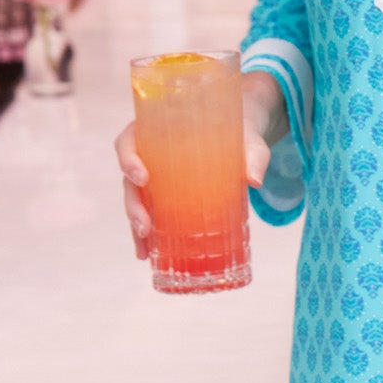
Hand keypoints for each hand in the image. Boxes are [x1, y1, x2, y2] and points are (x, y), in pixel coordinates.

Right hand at [112, 69, 287, 261]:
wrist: (244, 137)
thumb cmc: (240, 133)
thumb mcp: (249, 140)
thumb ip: (254, 155)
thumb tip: (254, 181)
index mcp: (158, 129)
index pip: (129, 140)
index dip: (128, 159)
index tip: (143, 177)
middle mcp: (150, 152)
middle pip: (128, 178)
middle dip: (133, 205)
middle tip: (145, 226)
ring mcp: (156, 174)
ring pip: (135, 199)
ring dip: (135, 224)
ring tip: (144, 249)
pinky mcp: (165, 193)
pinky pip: (149, 211)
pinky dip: (146, 234)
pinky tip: (148, 253)